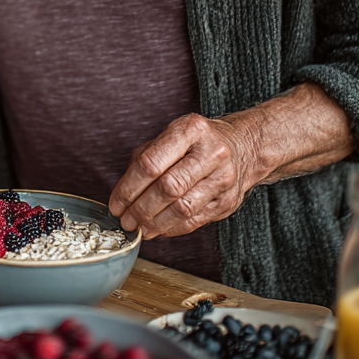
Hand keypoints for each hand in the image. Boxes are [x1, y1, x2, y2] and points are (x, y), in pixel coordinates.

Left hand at [107, 113, 261, 237]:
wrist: (243, 146)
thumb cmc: (197, 142)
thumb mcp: (171, 136)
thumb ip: (145, 159)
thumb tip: (122, 193)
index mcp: (190, 130)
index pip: (151, 163)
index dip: (128, 188)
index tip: (115, 204)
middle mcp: (211, 153)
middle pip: (168, 188)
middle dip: (140, 209)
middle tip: (125, 221)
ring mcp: (223, 178)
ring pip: (183, 208)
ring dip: (156, 223)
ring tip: (140, 228)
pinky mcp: (228, 201)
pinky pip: (196, 220)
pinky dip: (173, 228)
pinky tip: (159, 229)